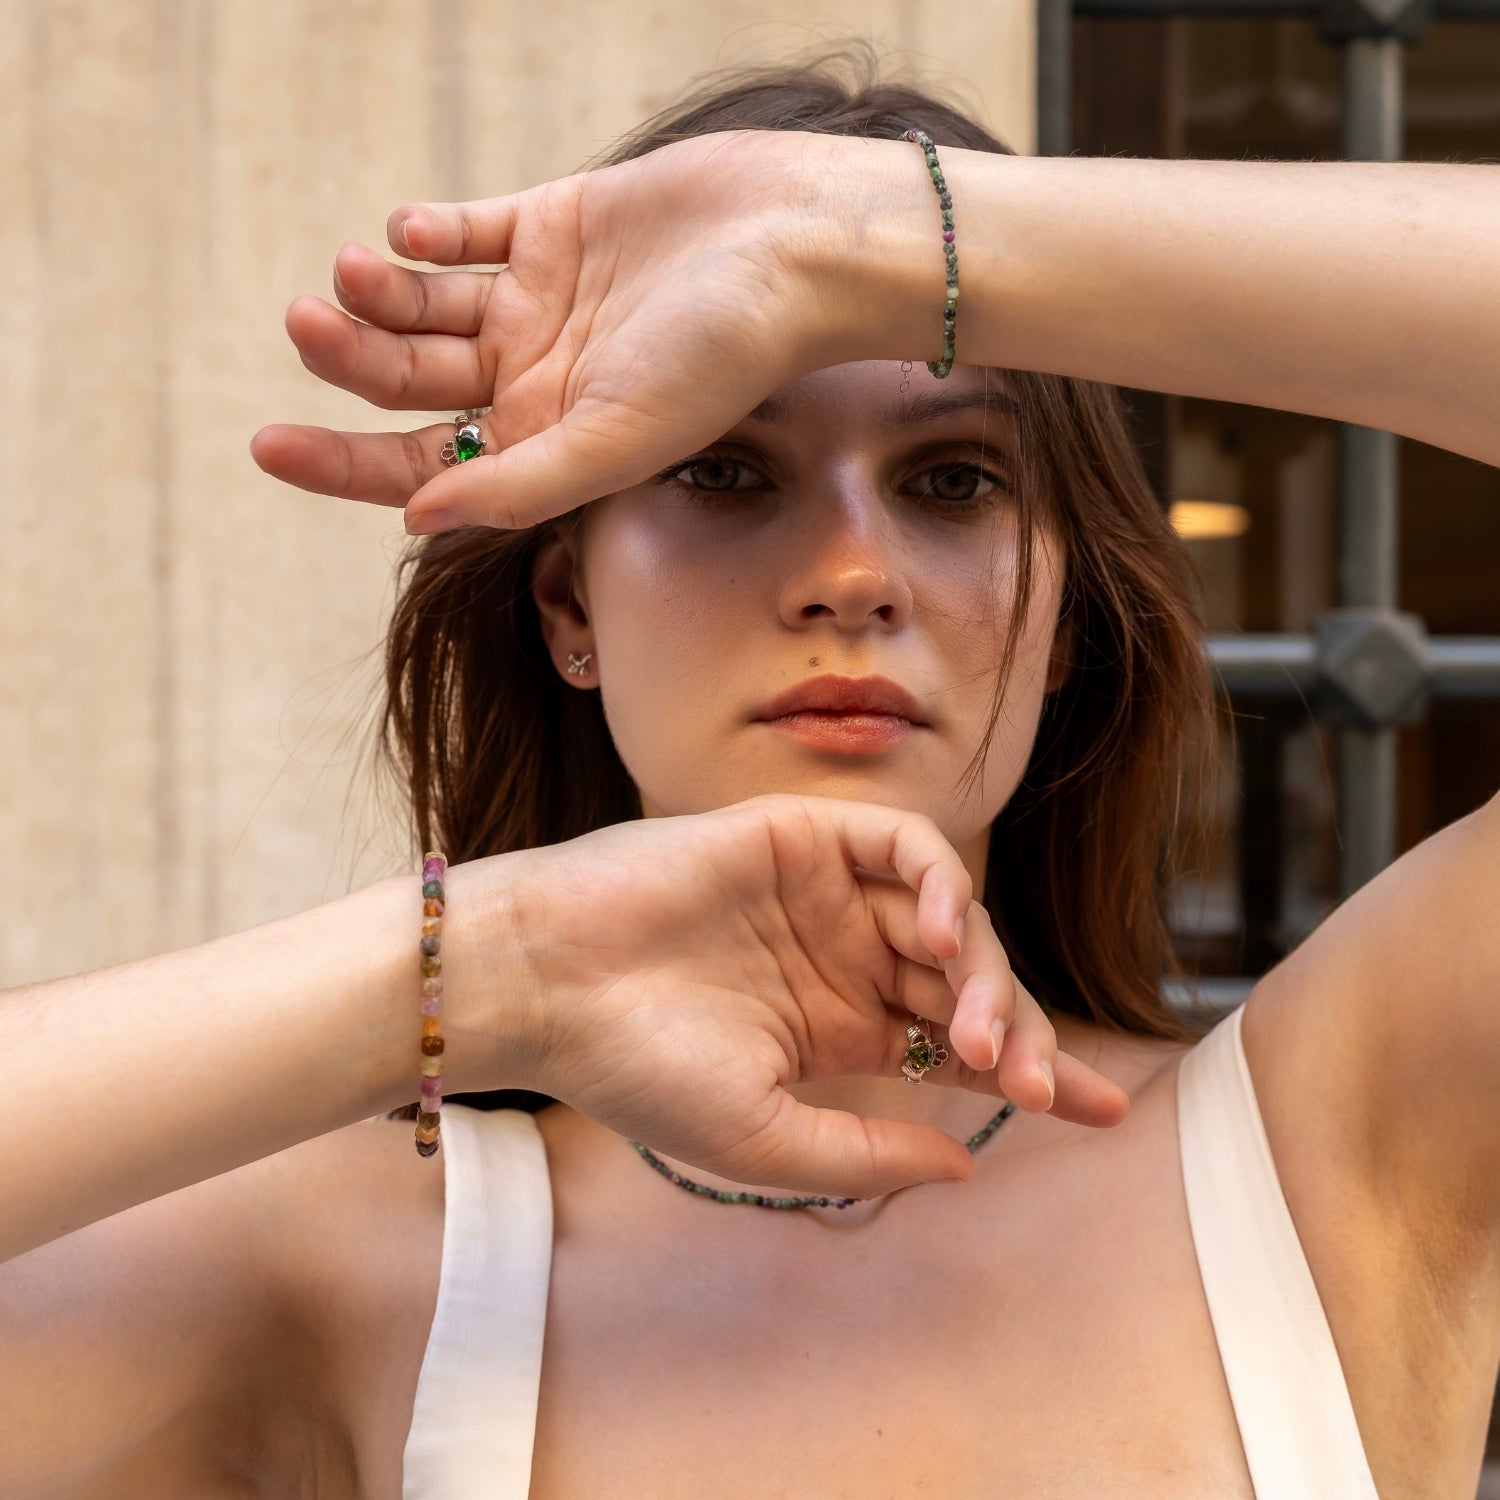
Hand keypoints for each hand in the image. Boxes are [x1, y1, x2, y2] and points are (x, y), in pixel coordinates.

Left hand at [251, 130, 847, 533]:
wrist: (795, 248)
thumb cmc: (725, 356)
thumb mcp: (616, 439)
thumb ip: (520, 487)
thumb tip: (414, 521)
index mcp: (548, 442)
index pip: (428, 465)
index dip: (344, 465)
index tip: (265, 447)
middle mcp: (537, 378)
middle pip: (413, 381)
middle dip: (350, 358)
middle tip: (303, 325)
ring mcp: (543, 302)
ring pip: (426, 303)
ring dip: (378, 290)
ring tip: (353, 272)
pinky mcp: (555, 225)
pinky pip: (468, 230)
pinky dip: (429, 232)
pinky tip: (411, 234)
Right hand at [447, 794, 1128, 1199]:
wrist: (546, 985)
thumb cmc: (634, 1067)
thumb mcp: (766, 1136)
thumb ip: (869, 1150)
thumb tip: (968, 1165)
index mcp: (838, 1025)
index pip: (959, 1040)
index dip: (1035, 1068)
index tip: (1100, 1113)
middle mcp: (843, 954)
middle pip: (969, 979)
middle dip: (1021, 1030)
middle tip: (1040, 1085)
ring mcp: (827, 893)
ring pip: (948, 914)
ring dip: (984, 969)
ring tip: (982, 1034)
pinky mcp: (804, 833)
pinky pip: (903, 844)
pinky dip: (941, 881)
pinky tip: (944, 936)